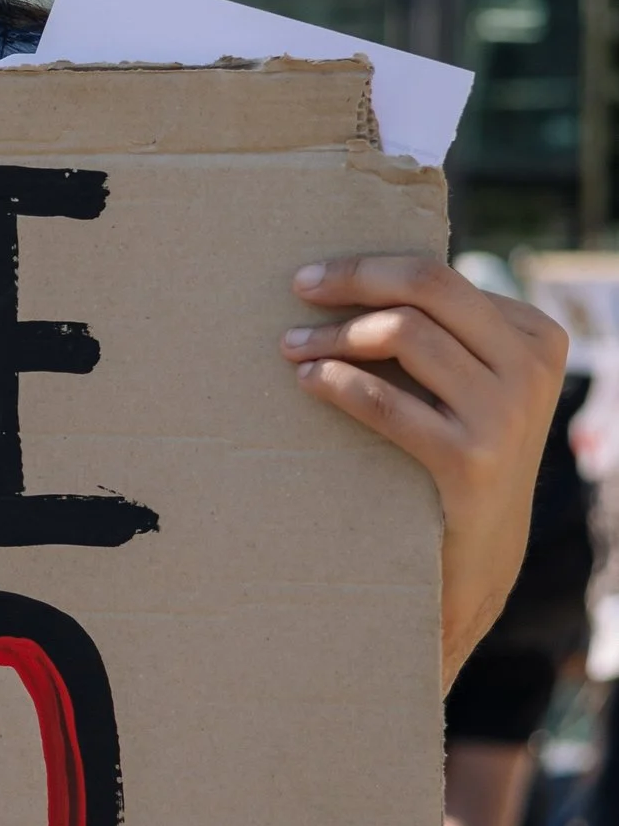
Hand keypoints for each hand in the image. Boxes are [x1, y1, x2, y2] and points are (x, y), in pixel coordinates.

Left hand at [283, 255, 568, 678]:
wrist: (479, 555)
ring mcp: (507, 414)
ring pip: (404, 334)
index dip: (369, 270)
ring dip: (333, 336)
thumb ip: (444, 333)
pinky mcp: (472, 461)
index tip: (316, 278)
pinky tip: (308, 380)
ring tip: (290, 346)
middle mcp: (531, 368)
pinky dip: (339, 382)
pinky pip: (387, 401)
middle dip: (353, 279)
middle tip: (298, 287)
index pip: (441, 278)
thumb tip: (356, 274)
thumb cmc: (456, 452)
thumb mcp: (470, 385)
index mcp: (536, 337)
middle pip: (427, 288)